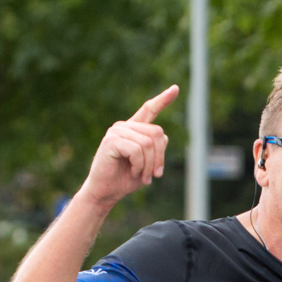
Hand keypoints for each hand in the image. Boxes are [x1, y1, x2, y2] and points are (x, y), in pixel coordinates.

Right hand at [82, 86, 177, 205]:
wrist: (105, 192)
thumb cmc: (124, 179)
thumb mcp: (147, 165)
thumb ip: (156, 150)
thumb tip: (165, 137)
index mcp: (134, 130)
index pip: (149, 110)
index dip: (163, 100)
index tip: (175, 89)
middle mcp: (124, 126)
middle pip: (157, 133)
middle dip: (159, 157)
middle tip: (154, 175)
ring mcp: (117, 131)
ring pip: (148, 143)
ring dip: (149, 165)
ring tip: (141, 176)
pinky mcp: (111, 141)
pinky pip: (136, 150)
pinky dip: (139, 165)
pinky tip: (132, 171)